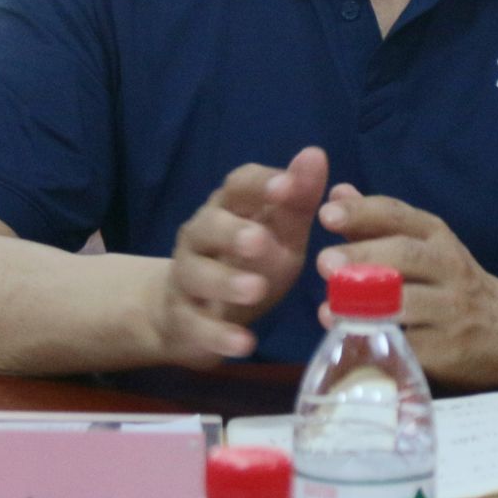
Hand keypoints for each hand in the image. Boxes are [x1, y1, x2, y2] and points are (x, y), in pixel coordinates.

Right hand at [156, 147, 329, 365]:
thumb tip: (315, 154)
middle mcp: (200, 234)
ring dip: (225, 282)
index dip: (261, 184)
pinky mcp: (182, 318)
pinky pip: (195, 325)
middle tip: (261, 241)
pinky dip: (217, 334)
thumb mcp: (281, 232)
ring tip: (255, 291)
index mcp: (229, 207)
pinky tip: (243, 343)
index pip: (238, 184)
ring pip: (197, 274)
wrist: (193, 313)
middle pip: (209, 225)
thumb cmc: (249, 263)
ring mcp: (187, 276)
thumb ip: (298, 199)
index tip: (287, 187)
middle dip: (234, 232)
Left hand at [315, 186, 497, 386]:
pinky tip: (349, 337)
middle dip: (363, 258)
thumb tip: (337, 194)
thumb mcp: (422, 245)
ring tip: (330, 306)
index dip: (363, 213)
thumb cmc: (449, 282)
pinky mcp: (448, 350)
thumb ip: (378, 223)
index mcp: (436, 236)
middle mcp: (447, 266)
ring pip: (408, 302)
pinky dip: (378, 340)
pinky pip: (410, 345)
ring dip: (366, 304)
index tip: (326, 214)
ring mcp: (450, 309)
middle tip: (324, 262)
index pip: (398, 215)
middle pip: (405, 255)